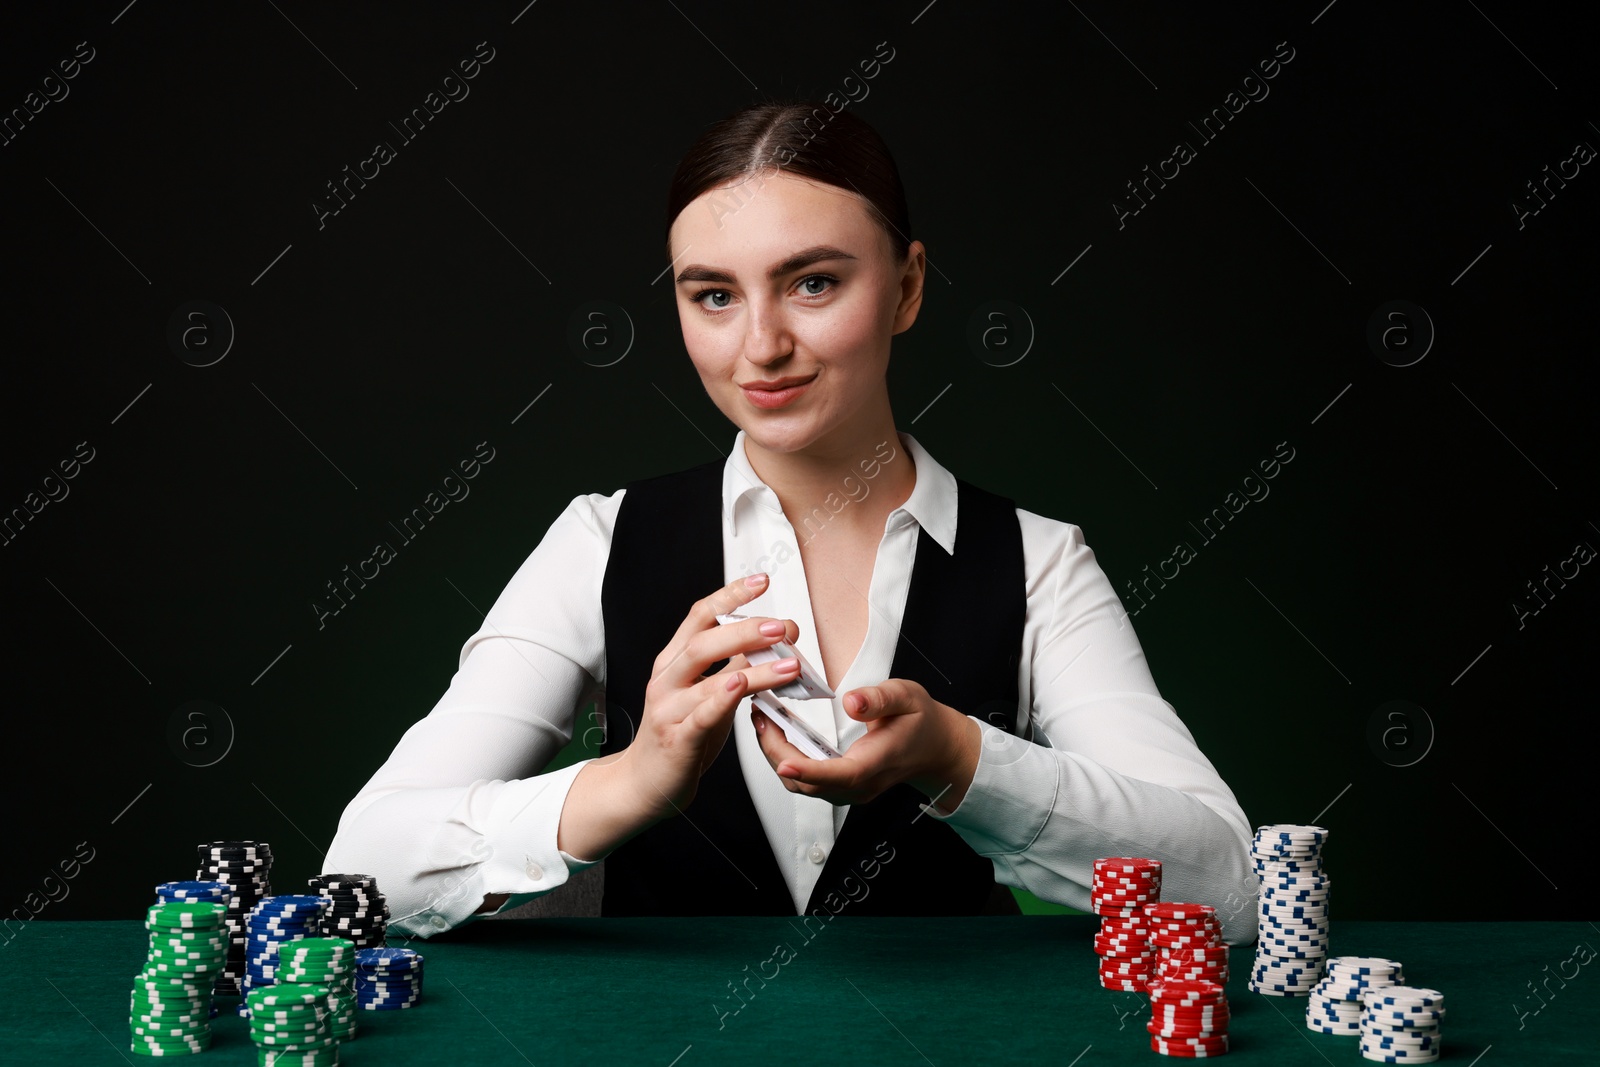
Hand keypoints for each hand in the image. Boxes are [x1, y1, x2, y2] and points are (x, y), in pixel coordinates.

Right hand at [618, 572, 803, 820]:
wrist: (647, 782)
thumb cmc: (680, 733)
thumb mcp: (708, 692)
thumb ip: (735, 664)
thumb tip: (773, 640)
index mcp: (674, 661)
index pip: (700, 617)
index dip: (730, 596)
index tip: (760, 581)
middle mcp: (667, 680)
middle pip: (703, 643)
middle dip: (745, 630)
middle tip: (783, 627)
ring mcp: (669, 709)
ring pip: (710, 680)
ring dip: (755, 669)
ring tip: (789, 664)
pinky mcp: (677, 739)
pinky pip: (701, 715)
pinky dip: (723, 698)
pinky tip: (742, 686)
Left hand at [750, 678, 980, 810]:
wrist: (934, 747)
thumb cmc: (921, 722)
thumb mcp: (907, 697)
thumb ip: (880, 699)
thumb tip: (853, 702)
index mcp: (877, 762)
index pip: (841, 775)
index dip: (810, 770)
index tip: (784, 760)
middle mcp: (861, 785)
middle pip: (811, 784)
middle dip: (778, 754)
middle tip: (760, 717)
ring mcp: (850, 790)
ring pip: (803, 786)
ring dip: (777, 757)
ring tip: (763, 722)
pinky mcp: (841, 787)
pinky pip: (807, 782)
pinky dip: (786, 760)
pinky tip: (777, 735)